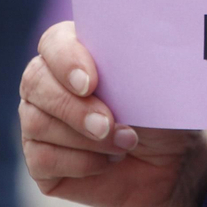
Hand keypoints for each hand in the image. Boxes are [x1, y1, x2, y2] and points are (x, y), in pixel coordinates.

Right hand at [19, 21, 206, 206]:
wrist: (170, 161)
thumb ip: (128, 63)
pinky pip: (42, 160)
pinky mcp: (39, 161)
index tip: (90, 83)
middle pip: (36, 82)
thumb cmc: (157, 111)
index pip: (53, 43)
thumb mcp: (150, 83)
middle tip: (107, 124)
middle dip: (75, 107)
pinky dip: (81, 163)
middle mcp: (46, 84)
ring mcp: (37, 122)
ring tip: (125, 143)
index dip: (66, 60)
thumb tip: (122, 52)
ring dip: (85, 139)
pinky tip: (107, 161)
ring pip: (37, 123)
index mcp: (73, 51)